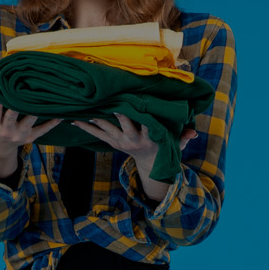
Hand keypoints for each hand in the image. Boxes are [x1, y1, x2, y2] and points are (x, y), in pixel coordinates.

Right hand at [0, 90, 61, 154]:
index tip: (0, 95)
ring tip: (46, 95)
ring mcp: (19, 134)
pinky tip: (60, 115)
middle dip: (17, 104)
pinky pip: (42, 130)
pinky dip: (52, 123)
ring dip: (37, 108)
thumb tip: (0, 75)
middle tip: (26, 89)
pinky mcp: (30, 137)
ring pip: (29, 120)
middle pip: (12, 115)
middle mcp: (6, 130)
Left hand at [71, 114, 197, 159]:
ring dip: (95, 120)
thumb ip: (184, 138)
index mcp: (149, 139)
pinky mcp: (112, 143)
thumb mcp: (176, 145)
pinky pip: (97, 134)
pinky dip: (86, 127)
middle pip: (124, 126)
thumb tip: (194, 133)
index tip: (135, 105)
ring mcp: (120, 142)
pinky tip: (74, 120)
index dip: (140, 116)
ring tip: (82, 110)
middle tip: (109, 104)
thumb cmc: (165, 149)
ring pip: (106, 130)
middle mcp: (133, 141)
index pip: (146, 126)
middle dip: (117, 116)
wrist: (150, 165)